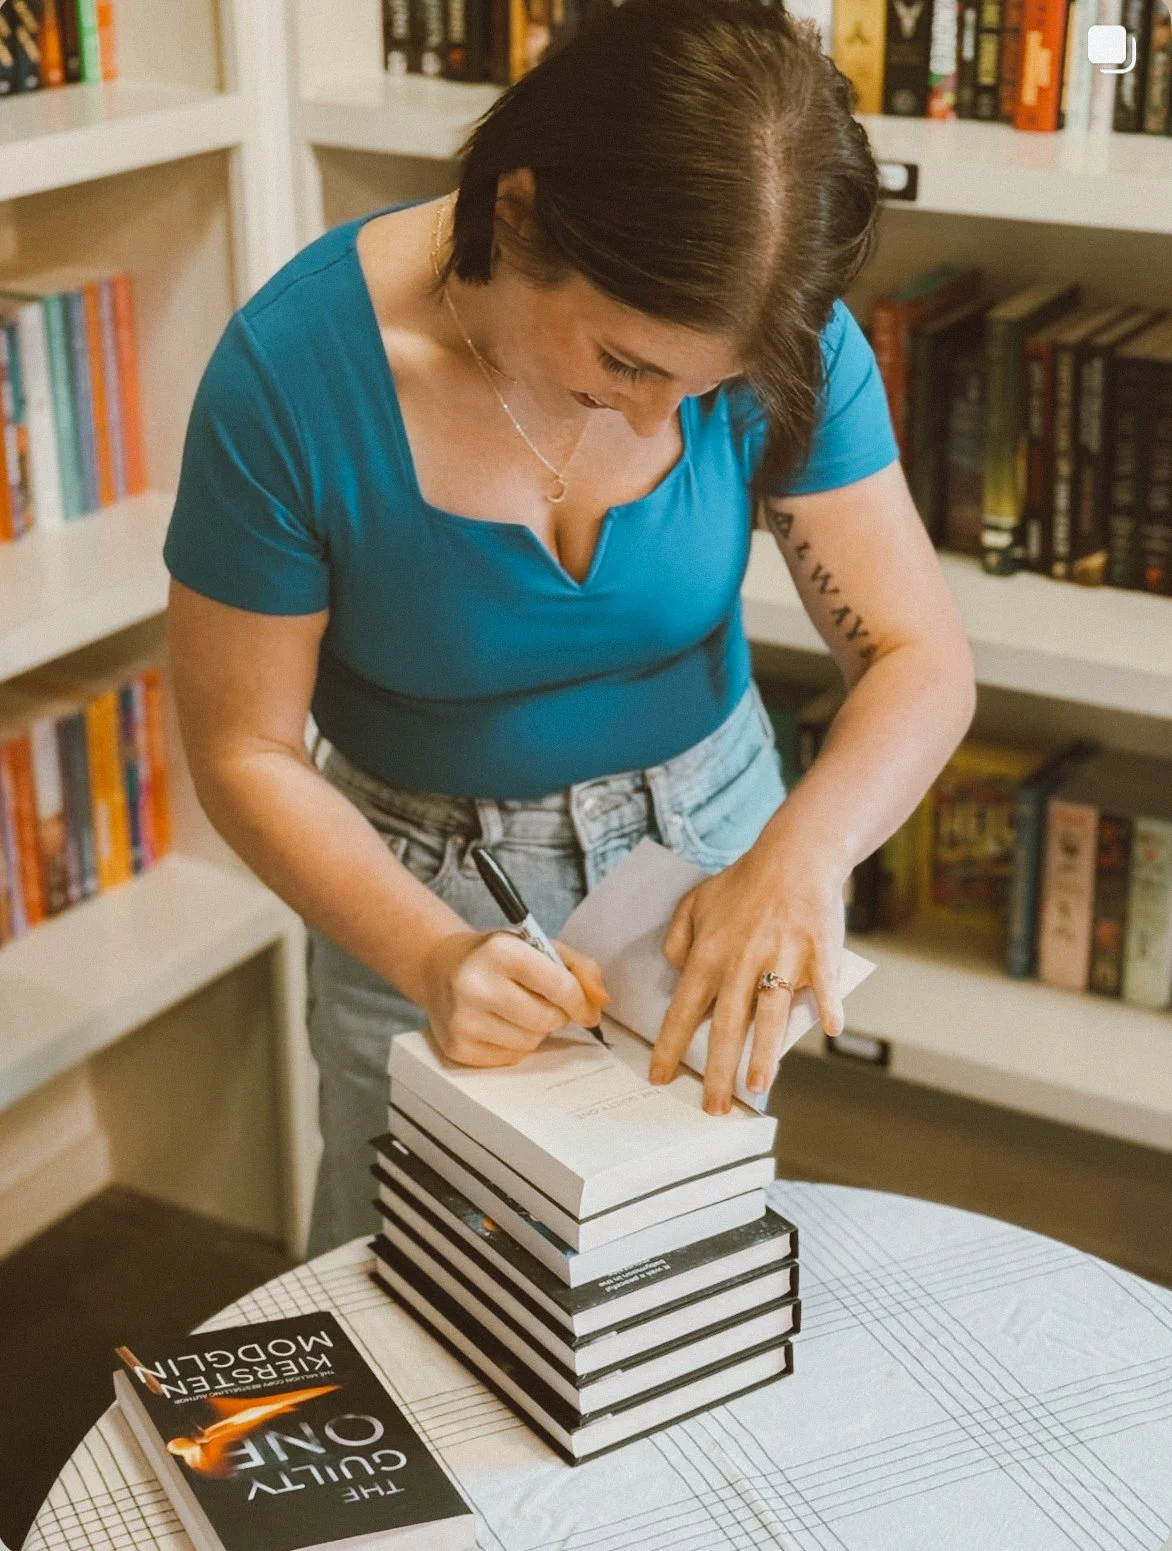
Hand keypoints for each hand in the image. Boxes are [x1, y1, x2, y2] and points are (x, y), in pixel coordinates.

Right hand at [418, 929, 607, 1066]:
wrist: (440, 968)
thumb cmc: (497, 957)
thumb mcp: (537, 946)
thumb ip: (578, 967)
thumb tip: (600, 1001)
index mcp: (500, 951)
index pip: (560, 986)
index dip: (581, 1001)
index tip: (586, 1009)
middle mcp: (476, 984)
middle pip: (547, 1019)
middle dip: (555, 1014)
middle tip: (541, 1001)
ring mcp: (463, 1019)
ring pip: (531, 1042)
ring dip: (535, 1030)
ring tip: (516, 1010)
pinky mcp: (457, 1047)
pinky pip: (510, 1058)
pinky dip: (514, 1045)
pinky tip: (498, 1025)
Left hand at [649, 831, 847, 1113]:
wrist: (794, 856)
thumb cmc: (744, 882)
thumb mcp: (695, 902)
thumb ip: (678, 937)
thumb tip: (675, 970)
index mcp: (708, 954)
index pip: (683, 1009)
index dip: (670, 1046)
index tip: (660, 1077)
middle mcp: (741, 961)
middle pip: (726, 1024)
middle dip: (717, 1070)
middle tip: (714, 1108)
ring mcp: (782, 957)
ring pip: (770, 1013)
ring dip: (764, 1052)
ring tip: (759, 1086)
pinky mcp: (817, 952)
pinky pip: (822, 984)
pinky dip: (826, 1006)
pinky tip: (827, 1031)